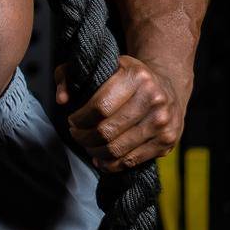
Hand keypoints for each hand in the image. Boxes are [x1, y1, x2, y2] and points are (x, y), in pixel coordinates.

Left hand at [54, 56, 188, 172]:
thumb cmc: (124, 76)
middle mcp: (154, 98)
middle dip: (84, 137)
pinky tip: (100, 158)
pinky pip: (132, 160)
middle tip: (77, 135)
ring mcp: (162, 122)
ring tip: (87, 145)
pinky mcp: (167, 141)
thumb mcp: (98, 65)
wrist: (167, 85)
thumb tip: (62, 100)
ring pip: (118, 149)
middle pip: (107, 131)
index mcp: (136, 76)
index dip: (80, 119)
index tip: (72, 120)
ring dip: (95, 151)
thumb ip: (68, 75)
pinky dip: (111, 164)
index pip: (100, 107)